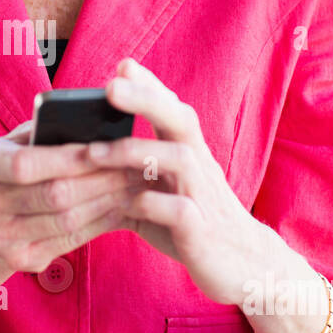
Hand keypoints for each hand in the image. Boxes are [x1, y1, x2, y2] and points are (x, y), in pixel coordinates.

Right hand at [0, 119, 144, 274]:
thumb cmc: (10, 161)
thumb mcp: (15, 139)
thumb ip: (46, 133)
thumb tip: (97, 128)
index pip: (24, 164)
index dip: (68, 158)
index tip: (106, 147)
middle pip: (53, 195)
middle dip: (101, 179)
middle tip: (137, 164)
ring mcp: (0, 238)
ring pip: (67, 221)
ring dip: (108, 201)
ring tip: (136, 183)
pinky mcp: (21, 260)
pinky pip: (70, 240)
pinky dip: (101, 221)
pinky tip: (122, 205)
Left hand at [86, 57, 268, 305]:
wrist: (246, 266)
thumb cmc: (194, 222)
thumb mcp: (166, 189)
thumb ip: (135, 167)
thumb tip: (86, 147)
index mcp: (188, 153)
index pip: (170, 109)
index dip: (148, 86)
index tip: (122, 66)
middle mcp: (198, 166)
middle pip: (180, 119)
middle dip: (146, 99)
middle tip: (111, 86)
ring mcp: (202, 197)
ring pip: (179, 158)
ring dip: (136, 151)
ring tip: (94, 151)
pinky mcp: (202, 231)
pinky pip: (180, 211)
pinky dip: (153, 204)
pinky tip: (128, 204)